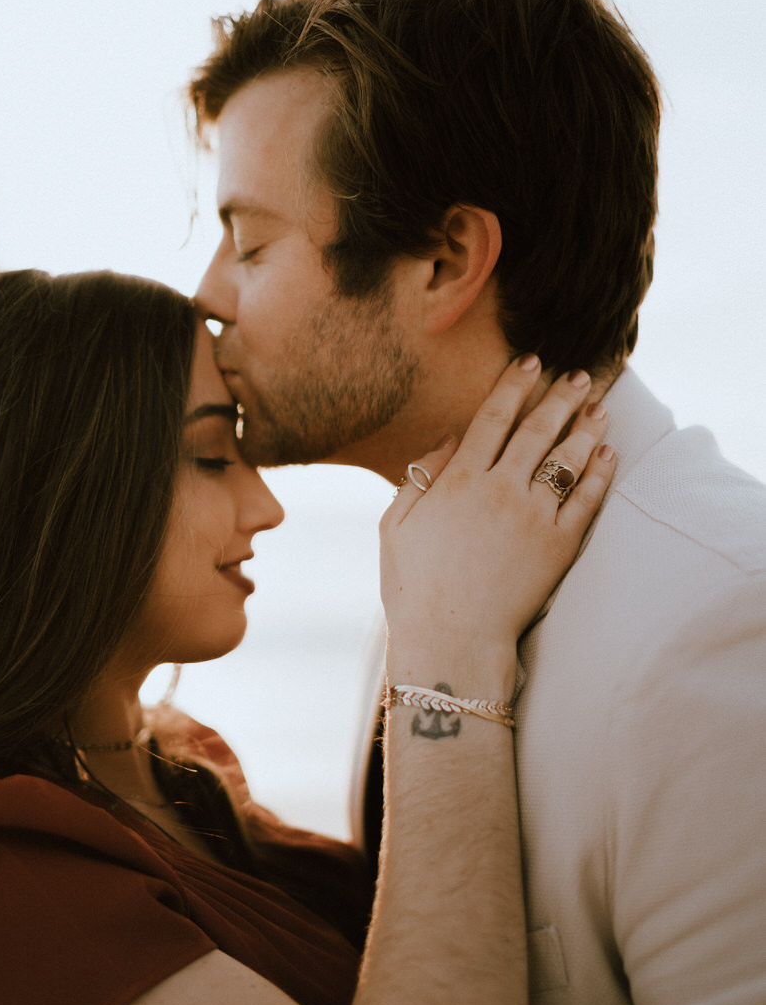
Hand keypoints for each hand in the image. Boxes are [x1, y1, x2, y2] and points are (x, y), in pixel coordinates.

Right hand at [380, 358, 614, 683]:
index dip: (513, 385)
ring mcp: (534, 518)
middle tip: (578, 374)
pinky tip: (608, 455)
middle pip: (537, 429)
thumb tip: (450, 438)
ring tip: (599, 407)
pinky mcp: (559, 546)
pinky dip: (601, 473)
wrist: (451, 642)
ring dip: (586, 428)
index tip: (531, 362)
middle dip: (560, 396)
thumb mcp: (395, 526)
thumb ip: (420, 476)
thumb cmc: (413, 589)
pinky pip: (587, 501)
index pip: (492, 417)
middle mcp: (500, 490)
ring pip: (567, 459)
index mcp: (457, 481)